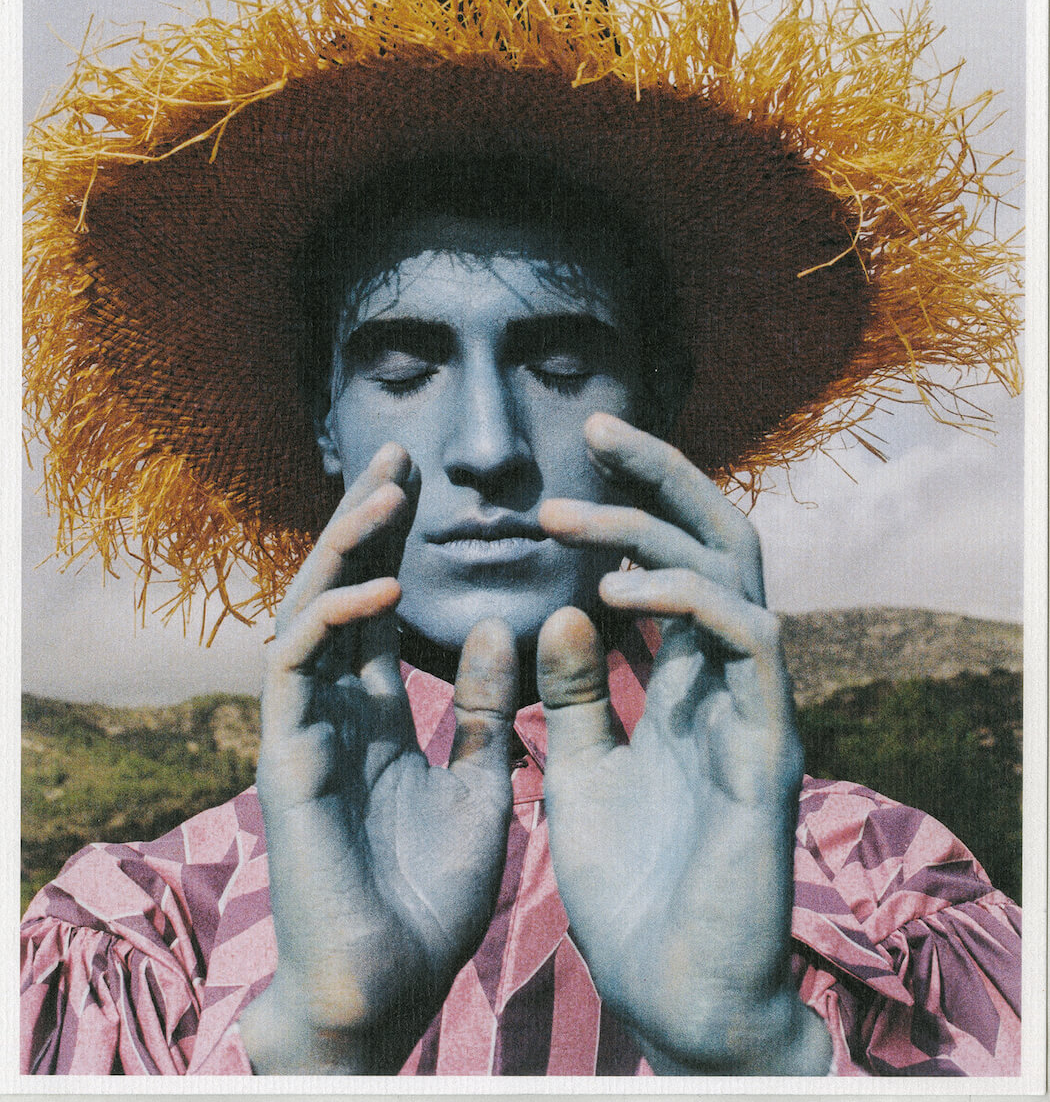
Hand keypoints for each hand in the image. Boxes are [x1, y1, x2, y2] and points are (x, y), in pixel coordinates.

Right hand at [239, 445, 517, 1073]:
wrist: (389, 990)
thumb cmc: (427, 896)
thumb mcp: (474, 784)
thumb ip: (476, 708)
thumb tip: (488, 625)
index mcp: (373, 712)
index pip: (378, 604)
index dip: (396, 541)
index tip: (427, 481)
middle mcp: (332, 708)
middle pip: (338, 588)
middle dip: (365, 519)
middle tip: (399, 453)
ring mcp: (303, 729)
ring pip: (306, 609)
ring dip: (345, 546)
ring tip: (390, 489)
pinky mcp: (287, 758)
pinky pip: (298, 668)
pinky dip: (334, 618)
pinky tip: (379, 584)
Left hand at [535, 414, 830, 1075]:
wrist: (674, 993)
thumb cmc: (632, 885)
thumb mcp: (581, 768)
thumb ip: (575, 692)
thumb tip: (566, 605)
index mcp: (685, 680)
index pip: (675, 558)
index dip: (633, 500)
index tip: (565, 466)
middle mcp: (728, 678)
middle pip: (719, 537)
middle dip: (660, 476)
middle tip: (592, 430)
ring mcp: (755, 706)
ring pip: (738, 571)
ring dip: (654, 529)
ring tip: (569, 521)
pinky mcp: (769, 748)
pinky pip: (751, 642)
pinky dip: (688, 599)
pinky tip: (616, 591)